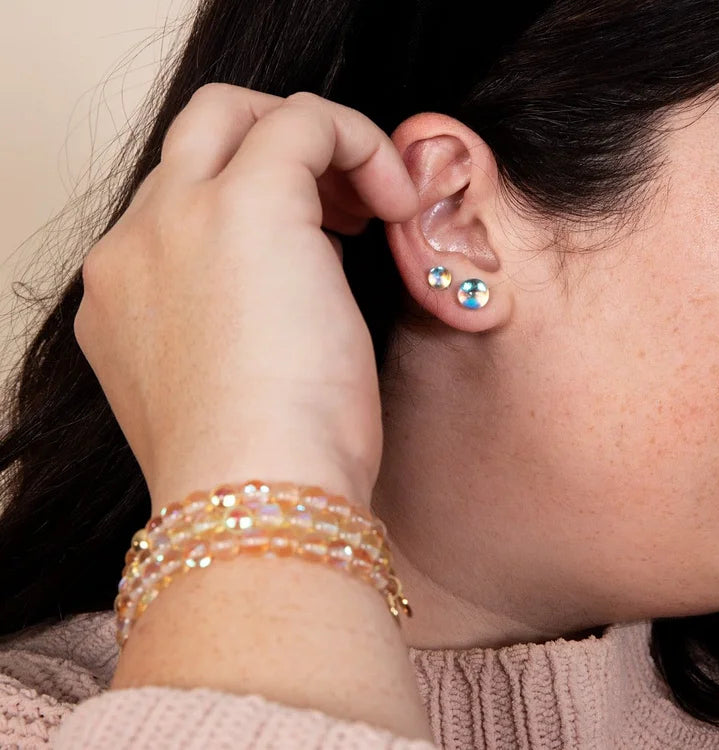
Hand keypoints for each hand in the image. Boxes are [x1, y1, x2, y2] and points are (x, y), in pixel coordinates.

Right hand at [73, 84, 418, 511]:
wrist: (257, 499)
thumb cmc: (262, 469)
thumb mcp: (229, 389)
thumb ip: (235, 322)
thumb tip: (292, 279)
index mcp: (125, 297)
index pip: (181, 206)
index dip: (254, 210)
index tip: (319, 245)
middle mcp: (134, 246)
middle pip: (197, 141)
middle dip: (274, 151)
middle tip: (341, 204)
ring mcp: (176, 218)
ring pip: (236, 115)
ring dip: (315, 146)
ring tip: (373, 204)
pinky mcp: (244, 204)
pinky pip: (305, 122)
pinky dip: (358, 142)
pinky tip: (396, 197)